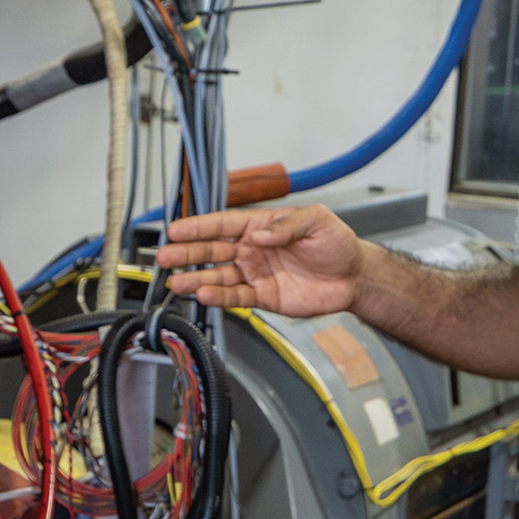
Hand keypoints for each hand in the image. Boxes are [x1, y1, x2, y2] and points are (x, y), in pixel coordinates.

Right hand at [156, 205, 365, 317]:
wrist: (354, 276)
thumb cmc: (336, 243)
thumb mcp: (316, 220)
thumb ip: (286, 226)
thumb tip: (260, 235)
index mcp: (260, 225)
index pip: (223, 224)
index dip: (198, 227)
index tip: (176, 229)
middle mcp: (252, 249)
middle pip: (212, 250)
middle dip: (187, 253)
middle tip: (164, 257)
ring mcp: (256, 274)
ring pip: (219, 276)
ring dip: (197, 278)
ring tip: (176, 281)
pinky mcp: (263, 297)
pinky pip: (237, 297)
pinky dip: (220, 298)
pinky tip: (205, 295)